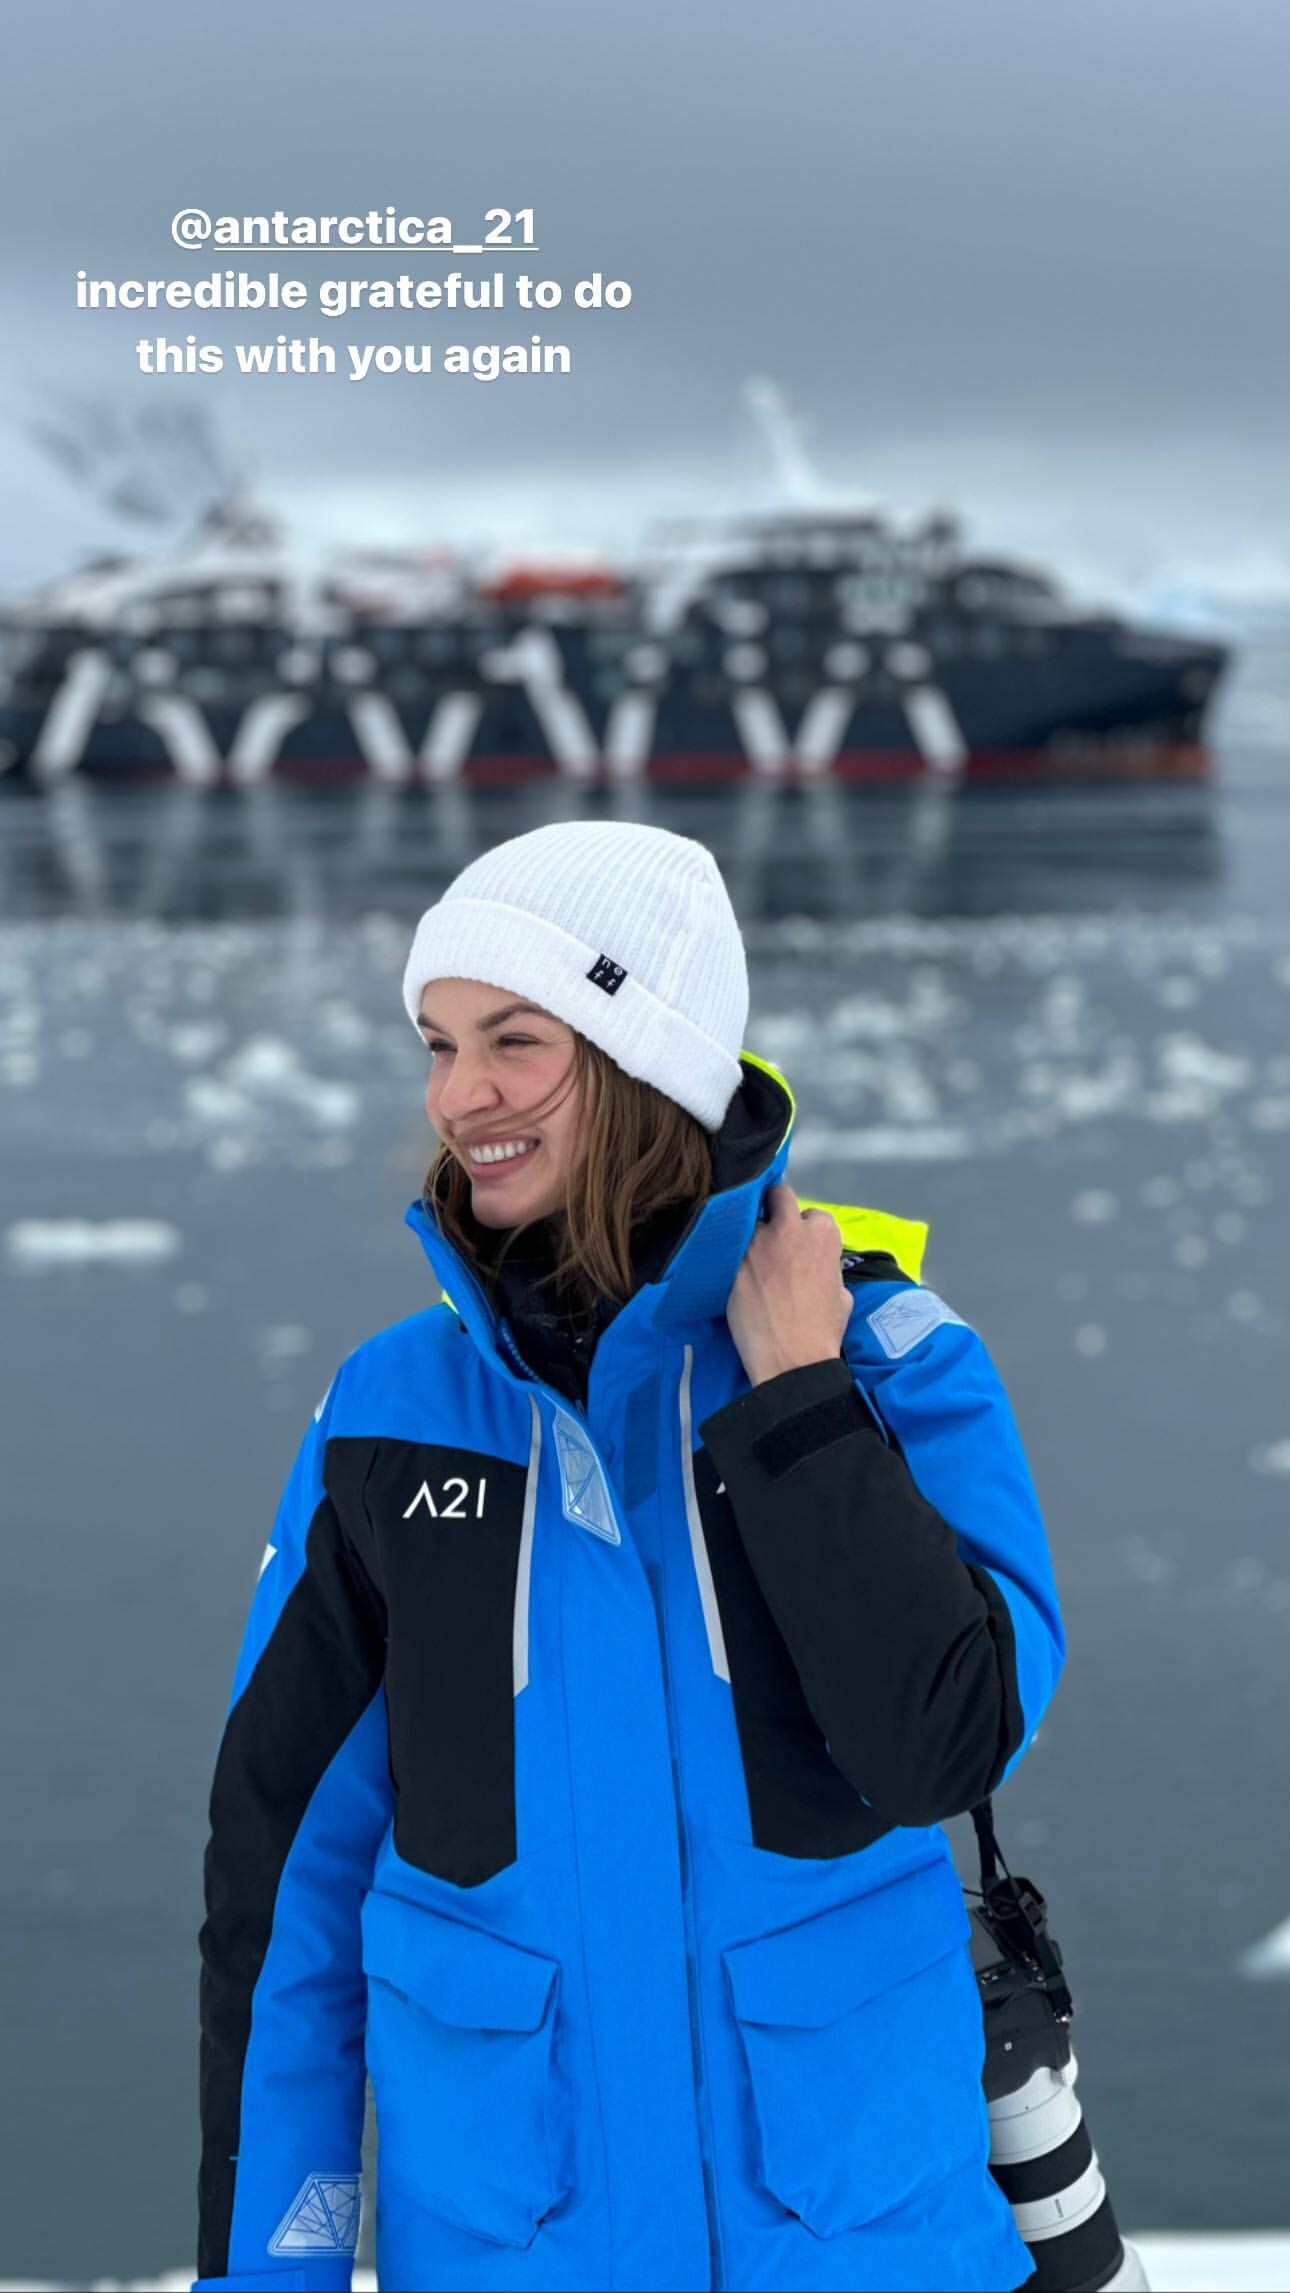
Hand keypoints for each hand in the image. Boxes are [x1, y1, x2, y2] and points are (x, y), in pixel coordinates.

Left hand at [726, 1183, 854, 1385]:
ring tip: (749, 1260)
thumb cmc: (822, 1331)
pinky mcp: (730, 1261)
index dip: (805, 1231)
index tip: (799, 1247)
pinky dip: (730, 1256)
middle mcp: (788, 1228)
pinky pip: (728, 1247)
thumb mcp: (841, 1292)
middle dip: (774, 1207)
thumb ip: (827, 1267)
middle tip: (770, 1230)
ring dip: (750, 1236)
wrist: (791, 1359)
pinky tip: (733, 1272)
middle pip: (778, 1196)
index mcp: (822, 1233)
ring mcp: (755, 1242)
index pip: (812, 1214)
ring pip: (748, 1222)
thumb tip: (817, 1266)